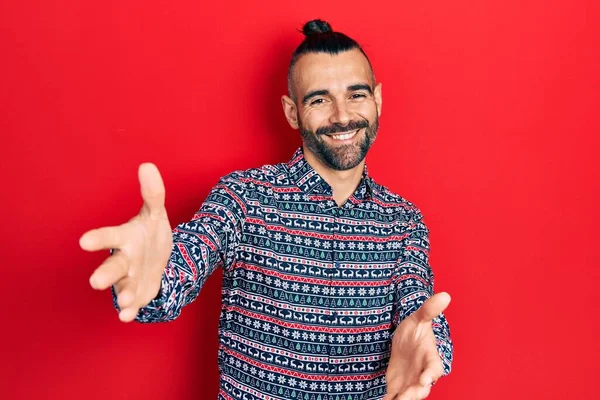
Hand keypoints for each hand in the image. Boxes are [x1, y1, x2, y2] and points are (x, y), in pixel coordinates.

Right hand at [79, 163, 172, 321]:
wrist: (160, 257)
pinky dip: (130, 310)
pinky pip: (133, 304)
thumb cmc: (150, 233)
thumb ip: (153, 193)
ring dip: (122, 293)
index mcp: (125, 238)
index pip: (110, 236)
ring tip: (125, 300)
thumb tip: (148, 166)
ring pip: (123, 287)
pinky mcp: (139, 293)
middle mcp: (124, 259)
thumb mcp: (155, 213)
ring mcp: (130, 278)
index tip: (84, 241)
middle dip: (105, 274)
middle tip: (95, 282)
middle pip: (113, 266)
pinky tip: (129, 316)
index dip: (99, 239)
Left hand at [384, 292, 450, 399]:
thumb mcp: (419, 319)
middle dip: (414, 394)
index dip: (431, 374)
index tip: (426, 379)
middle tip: (405, 398)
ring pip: (408, 396)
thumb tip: (445, 295)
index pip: (434, 368)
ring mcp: (410, 383)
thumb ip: (429, 310)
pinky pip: (393, 397)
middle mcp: (421, 374)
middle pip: (421, 389)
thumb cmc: (415, 331)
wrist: (403, 341)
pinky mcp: (397, 387)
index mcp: (430, 358)